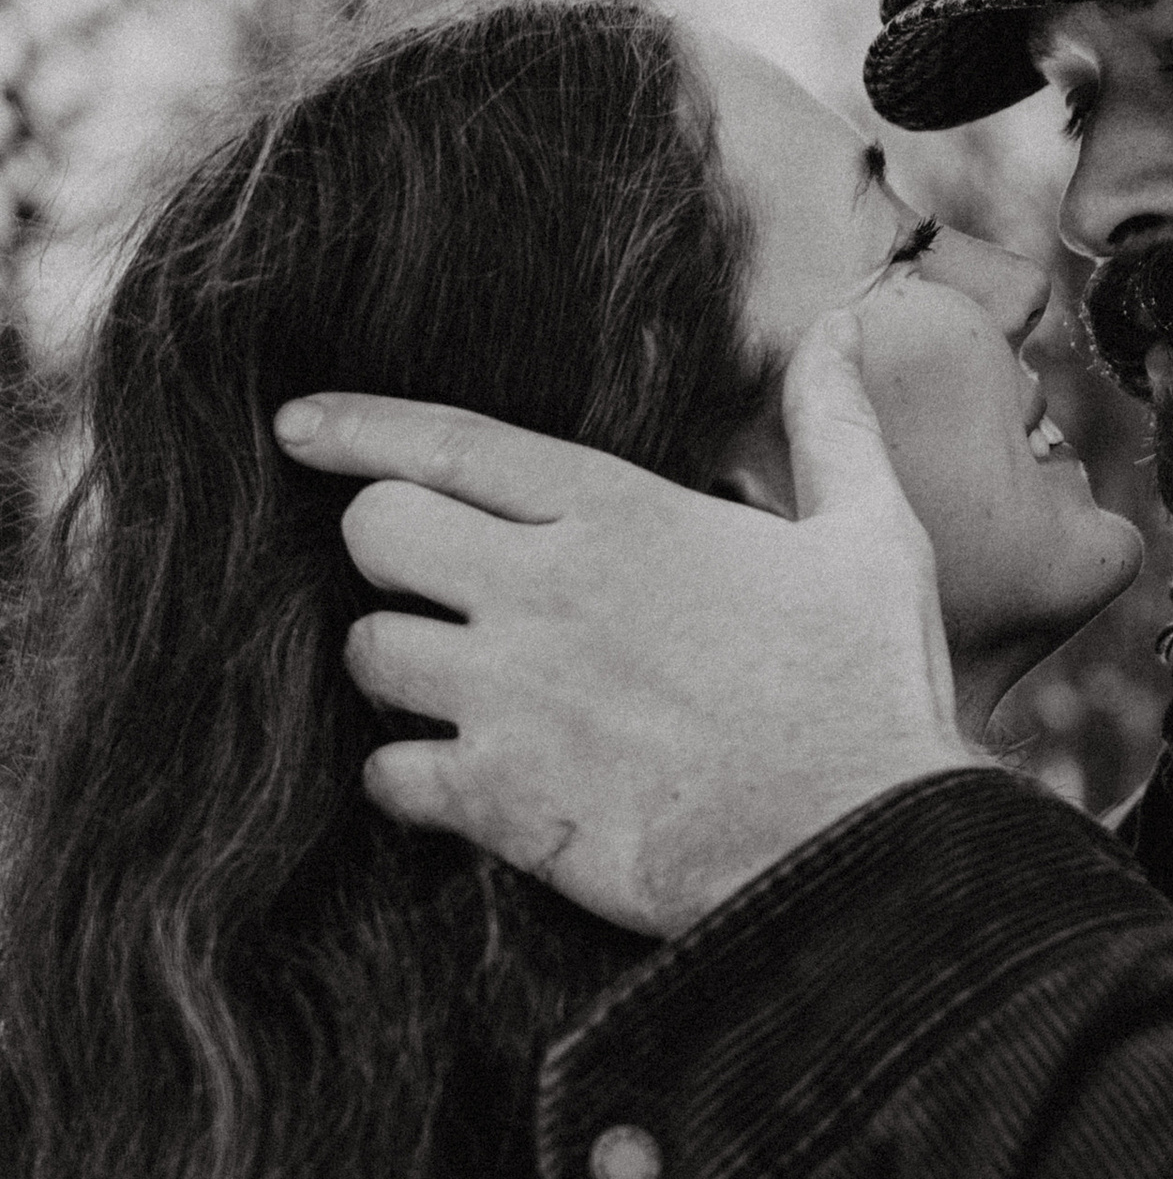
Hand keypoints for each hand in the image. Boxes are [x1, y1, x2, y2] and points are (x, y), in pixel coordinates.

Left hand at [275, 309, 993, 935]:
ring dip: (400, 667)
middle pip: (375, 532)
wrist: (865, 849)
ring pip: (368, 652)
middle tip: (440, 587)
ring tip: (453, 687)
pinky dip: (409, 778)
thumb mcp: (872, 535)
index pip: (447, 443)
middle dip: (392, 553)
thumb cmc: (870, 691)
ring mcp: (514, 697)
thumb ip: (831, 424)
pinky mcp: (503, 799)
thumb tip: (840, 328)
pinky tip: (458, 780)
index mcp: (623, 514)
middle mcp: (547, 591)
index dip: (356, 427)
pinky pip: (387, 774)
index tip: (294, 427)